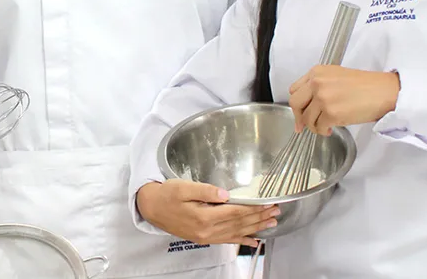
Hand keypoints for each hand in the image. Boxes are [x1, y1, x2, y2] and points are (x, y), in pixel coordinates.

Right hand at [135, 180, 279, 248]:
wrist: (151, 208)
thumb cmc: (167, 194)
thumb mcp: (184, 187)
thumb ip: (205, 190)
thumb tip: (225, 194)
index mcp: (204, 216)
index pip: (236, 212)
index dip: (253, 208)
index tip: (267, 203)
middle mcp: (207, 230)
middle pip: (239, 223)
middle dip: (259, 217)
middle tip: (276, 211)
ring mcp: (206, 236)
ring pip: (236, 232)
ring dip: (255, 228)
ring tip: (270, 222)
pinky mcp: (204, 237)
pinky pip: (227, 240)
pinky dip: (242, 240)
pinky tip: (254, 240)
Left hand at [288, 65, 399, 134]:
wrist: (384, 91)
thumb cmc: (365, 85)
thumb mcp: (336, 76)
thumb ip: (320, 85)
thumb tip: (309, 104)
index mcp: (317, 72)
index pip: (295, 89)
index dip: (297, 103)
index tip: (299, 112)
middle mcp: (317, 83)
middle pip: (295, 103)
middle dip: (298, 117)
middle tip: (302, 126)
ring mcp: (323, 98)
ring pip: (307, 118)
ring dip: (313, 126)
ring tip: (323, 127)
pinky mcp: (331, 113)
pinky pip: (319, 127)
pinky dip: (322, 131)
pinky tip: (329, 129)